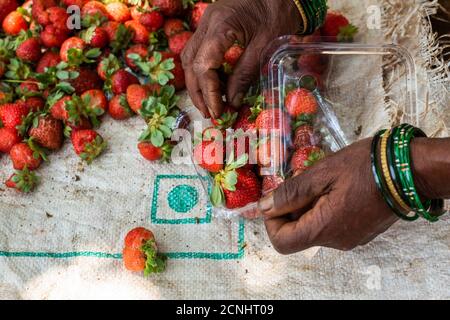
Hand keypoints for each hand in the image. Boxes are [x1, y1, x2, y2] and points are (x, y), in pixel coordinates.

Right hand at [181, 0, 300, 117]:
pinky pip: (199, 51)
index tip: (218, 111)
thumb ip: (245, 75)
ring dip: (197, 83)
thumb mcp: (265, 47)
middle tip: (209, 113)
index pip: (204, 66)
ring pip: (190, 57)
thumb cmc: (278, 14)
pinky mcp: (212, 25)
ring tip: (209, 103)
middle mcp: (207, 23)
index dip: (209, 93)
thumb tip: (232, 101)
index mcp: (220, 26)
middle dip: (198, 92)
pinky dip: (203, 71)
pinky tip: (214, 84)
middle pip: (191, 63)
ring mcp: (207, 22)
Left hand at [258, 139, 398, 253]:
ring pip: (314, 228)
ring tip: (320, 182)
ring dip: (307, 207)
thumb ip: (290, 193)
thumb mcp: (321, 173)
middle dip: (290, 209)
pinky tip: (333, 188)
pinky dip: (323, 210)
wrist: (409, 170)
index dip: (272, 221)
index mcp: (324, 228)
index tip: (277, 198)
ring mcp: (350, 238)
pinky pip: (331, 226)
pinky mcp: (360, 232)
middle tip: (301, 182)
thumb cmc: (364, 166)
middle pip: (297, 234)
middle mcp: (336, 241)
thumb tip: (264, 208)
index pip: (282, 241)